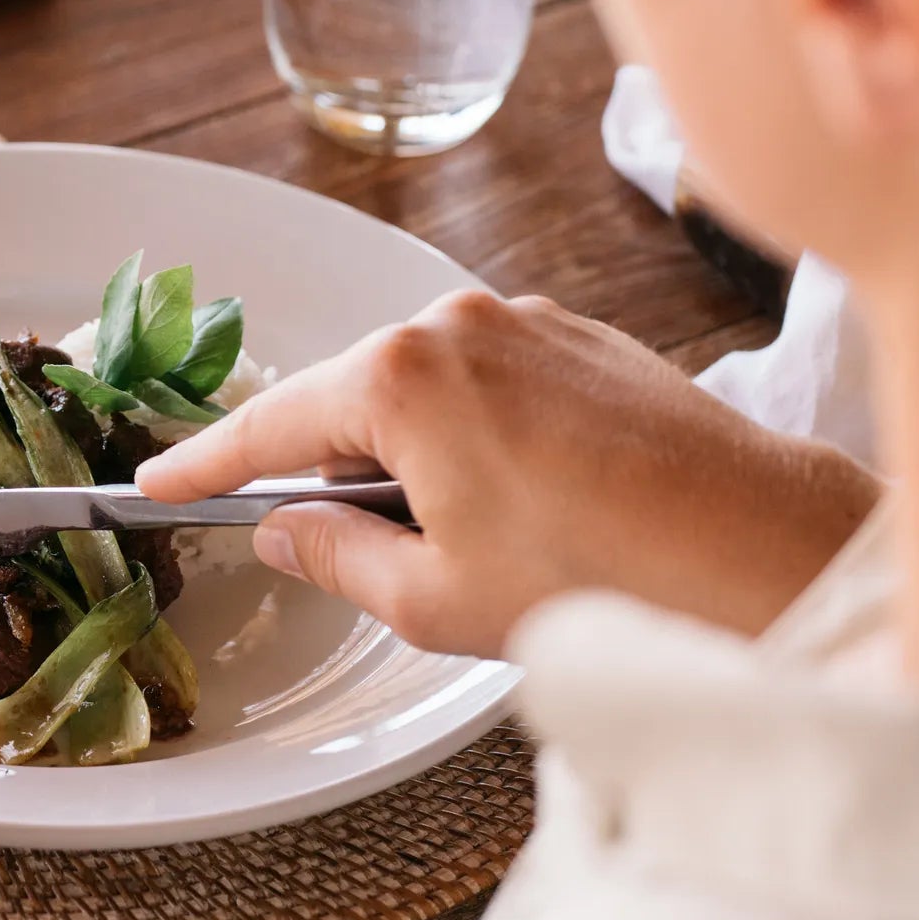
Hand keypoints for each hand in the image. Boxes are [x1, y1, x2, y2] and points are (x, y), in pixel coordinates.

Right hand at [138, 290, 879, 656]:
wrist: (762, 550)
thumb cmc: (598, 578)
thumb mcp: (433, 597)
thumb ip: (336, 556)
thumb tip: (285, 531)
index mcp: (400, 379)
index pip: (269, 425)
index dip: (205, 463)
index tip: (156, 482)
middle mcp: (457, 324)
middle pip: (348, 396)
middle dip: (324, 463)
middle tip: (308, 532)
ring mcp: (529, 321)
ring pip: (424, 386)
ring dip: (408, 451)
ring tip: (444, 540)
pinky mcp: (588, 338)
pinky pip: (491, 379)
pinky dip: (471, 432)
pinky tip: (509, 503)